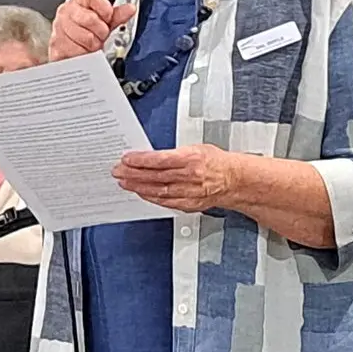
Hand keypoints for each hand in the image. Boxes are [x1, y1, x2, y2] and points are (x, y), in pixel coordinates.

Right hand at [49, 0, 136, 61]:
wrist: (71, 50)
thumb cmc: (87, 33)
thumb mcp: (105, 22)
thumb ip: (117, 15)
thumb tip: (130, 9)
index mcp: (79, 2)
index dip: (104, 9)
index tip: (108, 17)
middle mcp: (66, 13)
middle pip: (90, 19)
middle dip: (100, 31)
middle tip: (100, 35)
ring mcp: (58, 29)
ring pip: (85, 37)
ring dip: (92, 45)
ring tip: (91, 45)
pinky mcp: (55, 46)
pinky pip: (76, 51)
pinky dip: (84, 55)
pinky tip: (83, 51)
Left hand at [113, 145, 236, 212]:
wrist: (234, 180)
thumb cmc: (215, 162)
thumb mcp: (195, 148)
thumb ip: (173, 153)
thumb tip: (149, 156)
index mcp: (192, 159)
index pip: (159, 160)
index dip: (140, 160)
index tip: (126, 159)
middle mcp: (190, 176)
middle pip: (155, 176)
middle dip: (133, 174)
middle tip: (118, 171)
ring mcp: (190, 192)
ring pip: (158, 190)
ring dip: (138, 186)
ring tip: (124, 182)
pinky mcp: (190, 203)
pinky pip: (165, 201)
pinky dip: (151, 197)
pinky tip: (141, 192)